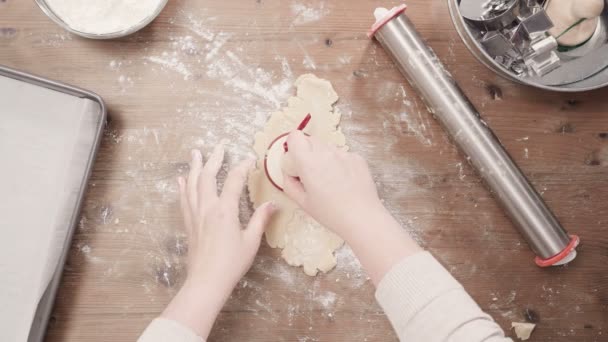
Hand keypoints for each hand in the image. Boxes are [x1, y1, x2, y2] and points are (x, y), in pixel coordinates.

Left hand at [161, 146, 275, 337]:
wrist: (206, 281)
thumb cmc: (231, 263)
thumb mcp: (251, 242)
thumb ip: (260, 220)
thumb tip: (272, 205)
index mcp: (225, 210)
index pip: (234, 180)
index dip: (243, 166)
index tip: (250, 158)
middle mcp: (207, 208)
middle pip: (207, 175)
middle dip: (214, 158)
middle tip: (219, 146)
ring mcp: (195, 214)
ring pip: (192, 184)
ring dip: (194, 166)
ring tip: (195, 153)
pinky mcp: (189, 223)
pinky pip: (184, 198)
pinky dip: (183, 186)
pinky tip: (182, 179)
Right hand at [282, 131, 383, 240]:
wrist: (362, 217)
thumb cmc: (331, 213)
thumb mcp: (302, 202)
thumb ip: (289, 183)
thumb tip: (289, 172)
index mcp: (309, 162)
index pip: (295, 136)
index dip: (292, 147)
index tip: (295, 161)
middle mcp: (327, 152)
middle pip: (310, 140)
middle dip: (307, 152)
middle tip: (311, 174)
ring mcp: (344, 153)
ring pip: (327, 147)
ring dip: (324, 157)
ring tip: (330, 180)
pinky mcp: (358, 158)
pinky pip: (342, 154)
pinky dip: (339, 163)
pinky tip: (344, 181)